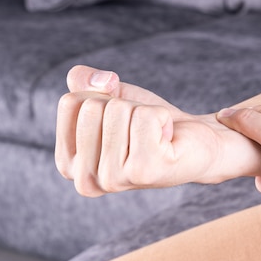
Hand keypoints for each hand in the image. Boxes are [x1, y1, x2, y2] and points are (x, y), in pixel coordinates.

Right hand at [55, 66, 260, 196]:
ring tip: (153, 135)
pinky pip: (145, 117)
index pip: (69, 102)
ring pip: (118, 109)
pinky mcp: (144, 171)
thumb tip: (104, 82)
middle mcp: (86, 179)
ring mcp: (114, 179)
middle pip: (92, 105)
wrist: (193, 138)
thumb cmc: (147, 122)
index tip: (119, 121)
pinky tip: (167, 140)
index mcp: (67, 164)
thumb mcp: (107, 95)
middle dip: (122, 105)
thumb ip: (81, 80)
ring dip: (142, 112)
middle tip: (140, 129)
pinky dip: (161, 117)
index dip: (100, 99)